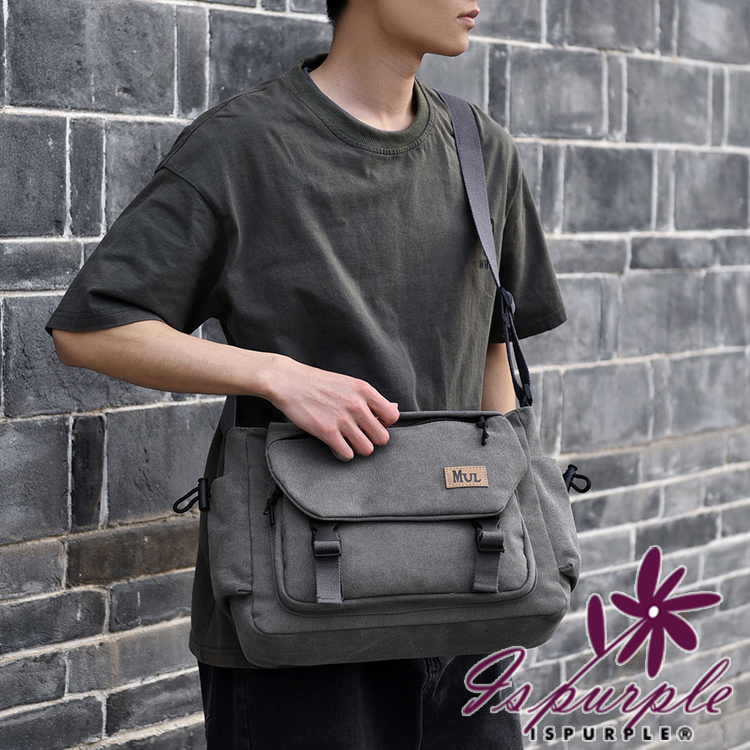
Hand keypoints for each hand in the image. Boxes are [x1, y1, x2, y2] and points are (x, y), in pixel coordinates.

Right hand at [264, 356, 399, 460]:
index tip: (372, 423)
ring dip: (357, 449)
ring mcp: (342, 419)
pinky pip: (347, 454)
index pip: (393, 417)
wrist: (289, 381)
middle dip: (371, 439)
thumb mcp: (350, 383)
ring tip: (347, 441)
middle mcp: (357, 405)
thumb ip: (371, 398)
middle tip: (359, 435)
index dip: (384, 424)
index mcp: (364, 391)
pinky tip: (336, 445)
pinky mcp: (326, 431)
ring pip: (366, 449)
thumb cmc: (319, 383)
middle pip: (382, 438)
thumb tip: (394, 408)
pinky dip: (343, 454)